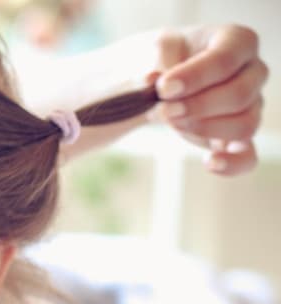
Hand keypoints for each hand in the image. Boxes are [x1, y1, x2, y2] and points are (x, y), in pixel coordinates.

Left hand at [153, 24, 267, 175]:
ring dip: (202, 129)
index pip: (226, 59)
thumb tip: (150, 80)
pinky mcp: (238, 136)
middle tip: (163, 110)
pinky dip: (231, 164)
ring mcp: (251, 105)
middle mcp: (253, 72)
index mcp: (236, 41)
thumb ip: (152, 64)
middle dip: (195, 107)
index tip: (163, 89)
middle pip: (238, 95)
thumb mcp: (153, 52)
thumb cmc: (163, 59)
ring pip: (244, 125)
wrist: (162, 80)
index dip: (195, 77)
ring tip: (172, 122)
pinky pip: (247, 156)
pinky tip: (209, 163)